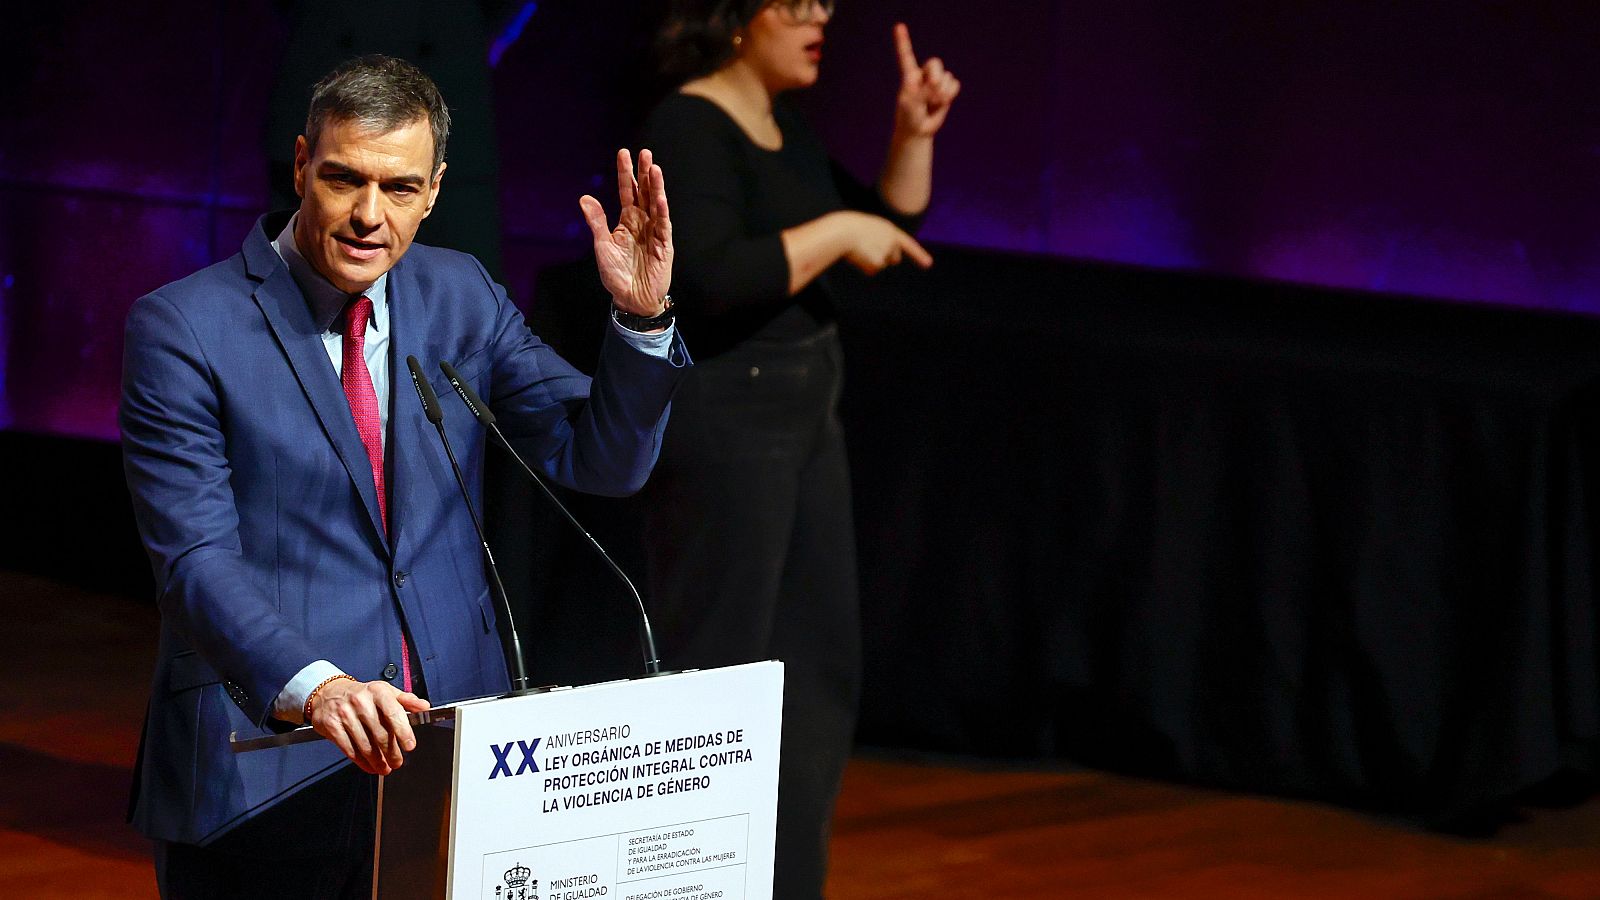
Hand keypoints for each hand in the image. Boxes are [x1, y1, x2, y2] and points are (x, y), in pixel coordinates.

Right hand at [307, 678, 430, 775]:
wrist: (328, 693)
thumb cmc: (362, 694)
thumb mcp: (385, 691)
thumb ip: (406, 700)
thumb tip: (424, 707)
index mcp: (378, 692)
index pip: (394, 713)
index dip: (403, 732)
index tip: (409, 746)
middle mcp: (361, 702)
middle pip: (380, 734)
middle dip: (391, 753)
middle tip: (397, 762)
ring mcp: (345, 714)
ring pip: (365, 745)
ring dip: (377, 761)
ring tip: (385, 768)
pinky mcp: (332, 726)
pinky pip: (350, 750)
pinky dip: (362, 762)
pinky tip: (369, 766)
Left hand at [580, 148, 673, 316]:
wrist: (631, 299)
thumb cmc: (616, 275)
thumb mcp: (602, 245)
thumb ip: (596, 222)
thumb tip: (584, 198)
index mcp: (627, 221)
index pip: (627, 192)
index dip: (625, 173)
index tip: (624, 153)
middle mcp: (642, 222)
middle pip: (644, 192)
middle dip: (644, 173)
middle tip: (644, 153)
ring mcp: (654, 232)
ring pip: (655, 204)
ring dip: (655, 186)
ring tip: (654, 167)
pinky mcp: (663, 245)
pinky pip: (663, 225)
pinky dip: (661, 211)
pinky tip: (659, 197)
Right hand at [841, 212, 933, 274]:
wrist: (841, 231)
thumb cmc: (847, 228)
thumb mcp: (865, 229)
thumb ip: (877, 240)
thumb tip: (877, 259)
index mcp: (889, 229)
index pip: (908, 244)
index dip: (919, 254)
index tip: (928, 264)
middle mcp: (892, 241)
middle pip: (894, 258)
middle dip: (885, 258)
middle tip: (866, 249)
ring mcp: (886, 252)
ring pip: (881, 265)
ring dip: (869, 261)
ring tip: (857, 249)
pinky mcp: (879, 262)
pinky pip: (871, 270)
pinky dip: (863, 266)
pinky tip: (857, 257)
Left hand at [892, 23, 960, 139]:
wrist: (918, 130)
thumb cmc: (909, 116)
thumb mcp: (910, 103)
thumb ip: (922, 90)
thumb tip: (937, 84)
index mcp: (909, 75)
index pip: (906, 55)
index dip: (903, 41)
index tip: (898, 27)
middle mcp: (923, 74)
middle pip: (935, 63)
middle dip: (936, 74)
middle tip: (933, 87)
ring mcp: (936, 81)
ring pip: (947, 77)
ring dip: (942, 92)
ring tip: (933, 103)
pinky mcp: (947, 89)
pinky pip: (955, 85)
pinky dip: (950, 94)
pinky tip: (942, 102)